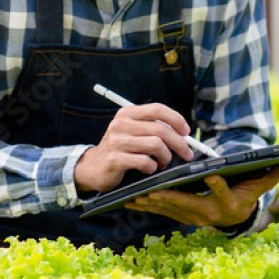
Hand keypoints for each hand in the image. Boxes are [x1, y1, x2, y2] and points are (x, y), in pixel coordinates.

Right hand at [75, 103, 194, 192]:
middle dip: (179, 143)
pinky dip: (152, 167)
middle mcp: (121, 124)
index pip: (157, 109)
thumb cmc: (119, 150)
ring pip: (156, 145)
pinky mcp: (116, 159)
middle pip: (160, 129)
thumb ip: (152, 128)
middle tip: (186, 153)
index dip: (176, 119)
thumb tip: (182, 133)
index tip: (186, 132)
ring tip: (163, 162)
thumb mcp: (132, 132)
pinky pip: (145, 161)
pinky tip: (148, 168)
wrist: (92, 167)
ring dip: (166, 157)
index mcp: (127, 113)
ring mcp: (117, 141)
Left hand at [124, 164, 278, 227]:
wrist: (236, 217)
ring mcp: (192, 217)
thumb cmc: (246, 194)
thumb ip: (273, 175)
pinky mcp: (180, 217)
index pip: (223, 193)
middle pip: (188, 203)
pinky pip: (161, 212)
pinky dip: (147, 207)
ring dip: (153, 202)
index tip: (211, 174)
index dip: (218, 184)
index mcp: (228, 203)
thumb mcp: (260, 185)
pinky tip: (131, 200)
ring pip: (170, 209)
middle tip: (154, 188)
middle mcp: (208, 213)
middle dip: (170, 196)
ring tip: (136, 194)